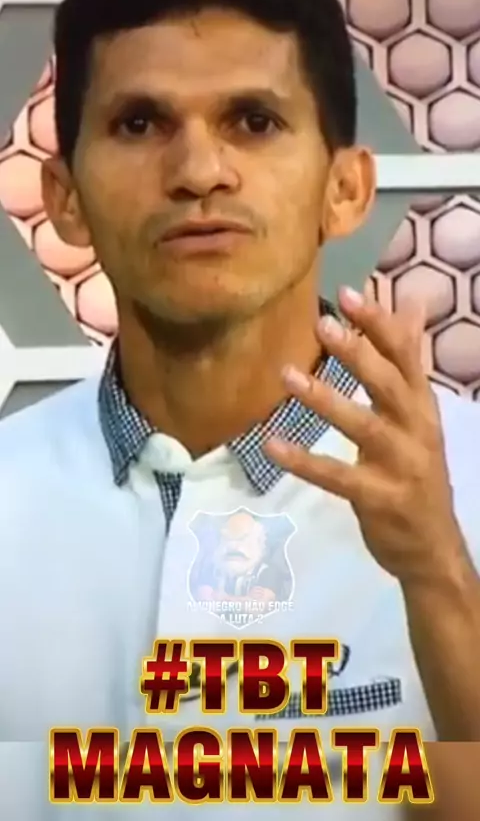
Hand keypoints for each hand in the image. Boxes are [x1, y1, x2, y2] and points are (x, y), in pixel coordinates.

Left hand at [264, 285, 466, 586]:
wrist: (433, 547)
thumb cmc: (417, 472)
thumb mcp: (418, 414)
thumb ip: (407, 360)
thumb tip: (411, 303)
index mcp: (422, 406)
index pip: (406, 356)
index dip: (379, 324)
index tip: (347, 294)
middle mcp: (417, 430)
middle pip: (388, 385)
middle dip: (357, 353)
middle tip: (322, 324)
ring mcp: (400, 466)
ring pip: (363, 426)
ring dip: (325, 400)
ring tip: (287, 376)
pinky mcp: (379, 498)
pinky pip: (337, 476)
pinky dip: (304, 461)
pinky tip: (272, 445)